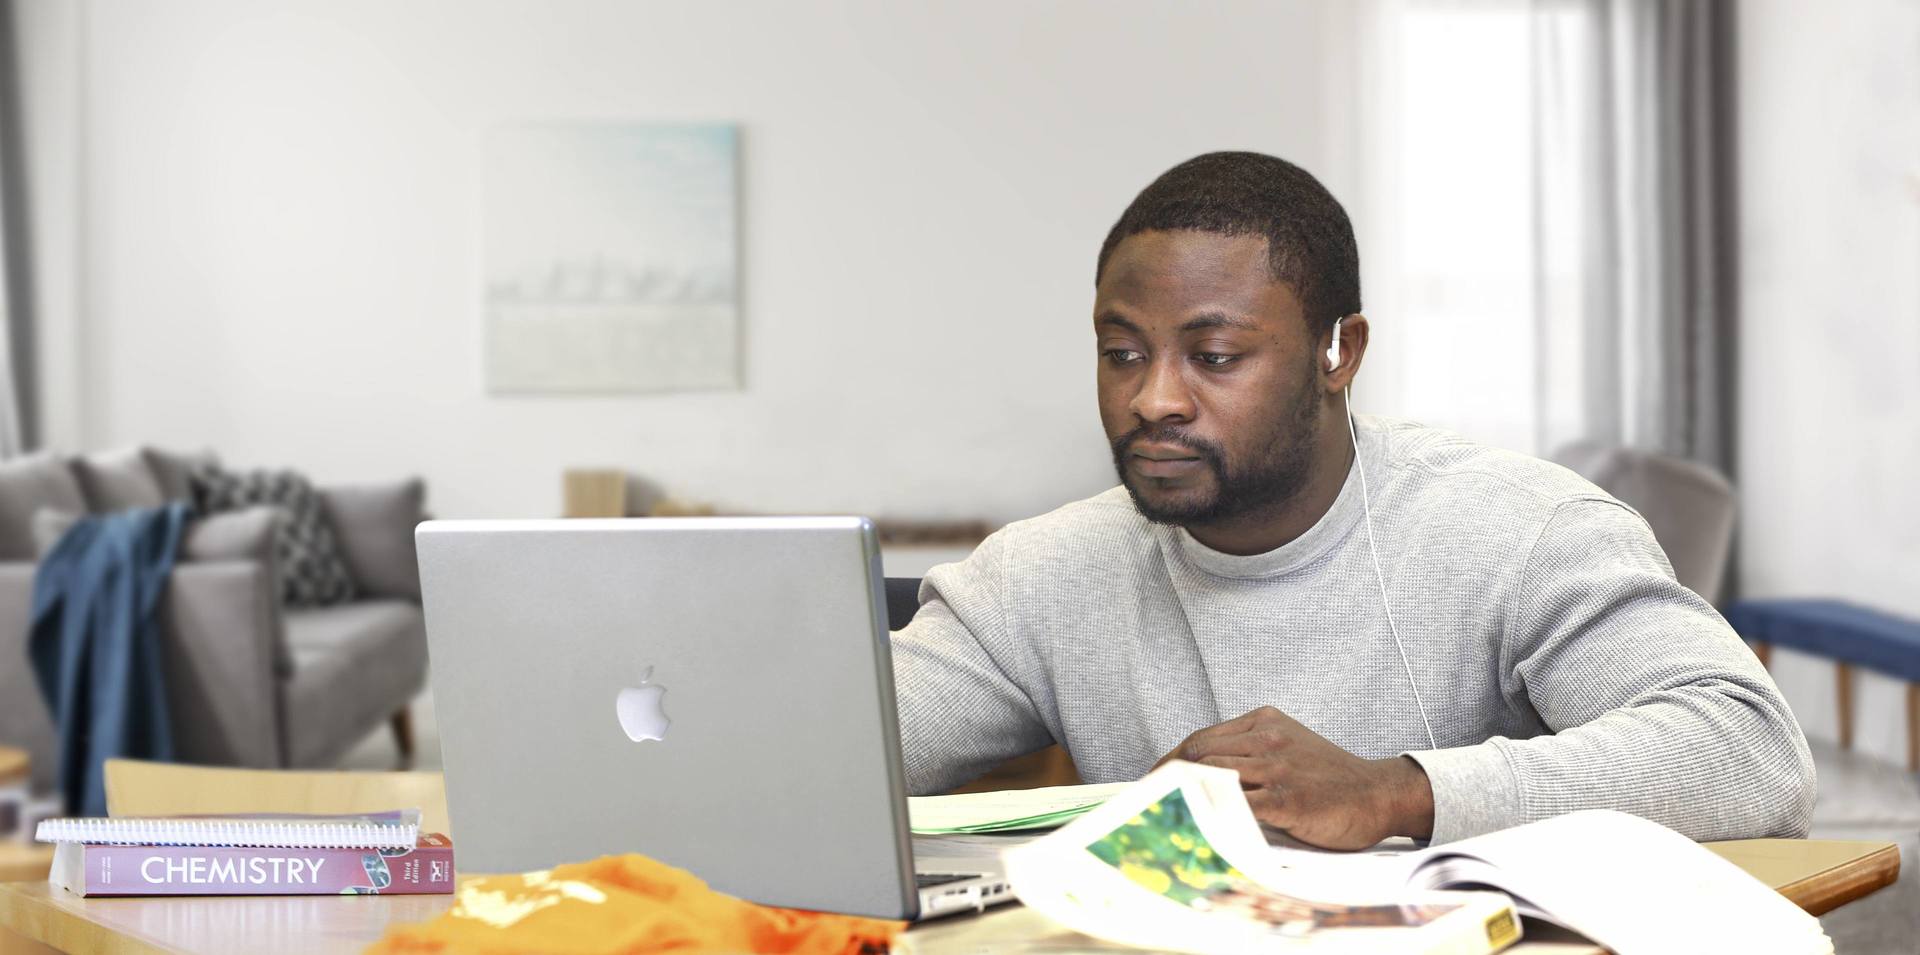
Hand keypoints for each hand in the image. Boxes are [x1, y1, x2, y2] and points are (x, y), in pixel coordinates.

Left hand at [1155, 706, 1434, 849]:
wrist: (1377, 794)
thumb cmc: (1329, 777)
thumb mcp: (1287, 746)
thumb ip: (1250, 752)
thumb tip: (1199, 775)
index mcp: (1264, 721)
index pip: (1201, 738)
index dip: (1170, 761)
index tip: (1152, 779)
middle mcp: (1267, 738)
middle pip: (1198, 753)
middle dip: (1168, 778)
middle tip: (1149, 801)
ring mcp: (1277, 767)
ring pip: (1212, 775)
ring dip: (1184, 795)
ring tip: (1165, 814)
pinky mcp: (1287, 798)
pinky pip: (1237, 805)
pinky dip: (1212, 814)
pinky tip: (1198, 826)